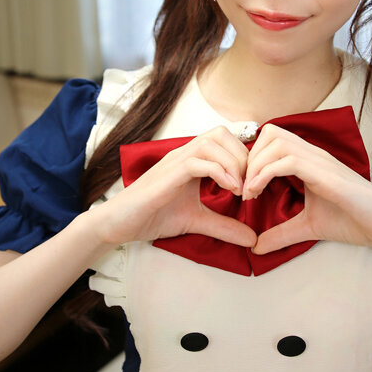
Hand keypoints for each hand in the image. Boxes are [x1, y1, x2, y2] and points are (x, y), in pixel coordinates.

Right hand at [88, 126, 256, 250]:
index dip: (244, 157)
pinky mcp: (167, 175)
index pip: (225, 139)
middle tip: (250, 185)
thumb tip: (253, 238)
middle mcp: (184, 153)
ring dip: (233, 163)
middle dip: (243, 157)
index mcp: (192, 159)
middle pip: (222, 133)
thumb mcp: (197, 221)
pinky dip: (219, 172)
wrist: (119, 224)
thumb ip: (224, 226)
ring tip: (241, 189)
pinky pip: (198, 161)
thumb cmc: (153, 216)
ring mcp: (174, 161)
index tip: (253, 184)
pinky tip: (230, 190)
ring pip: (212, 142)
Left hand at [242, 124, 371, 255]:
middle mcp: (314, 154)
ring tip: (248, 192)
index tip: (243, 185)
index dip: (252, 158)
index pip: (271, 139)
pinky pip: (289, 161)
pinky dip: (266, 173)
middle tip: (242, 187)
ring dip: (255, 165)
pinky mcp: (327, 175)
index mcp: (309, 160)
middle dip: (249, 157)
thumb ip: (281, 233)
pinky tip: (258, 192)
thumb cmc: (355, 221)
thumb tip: (255, 247)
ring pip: (276, 142)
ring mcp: (321, 162)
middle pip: (270, 133)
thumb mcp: (308, 228)